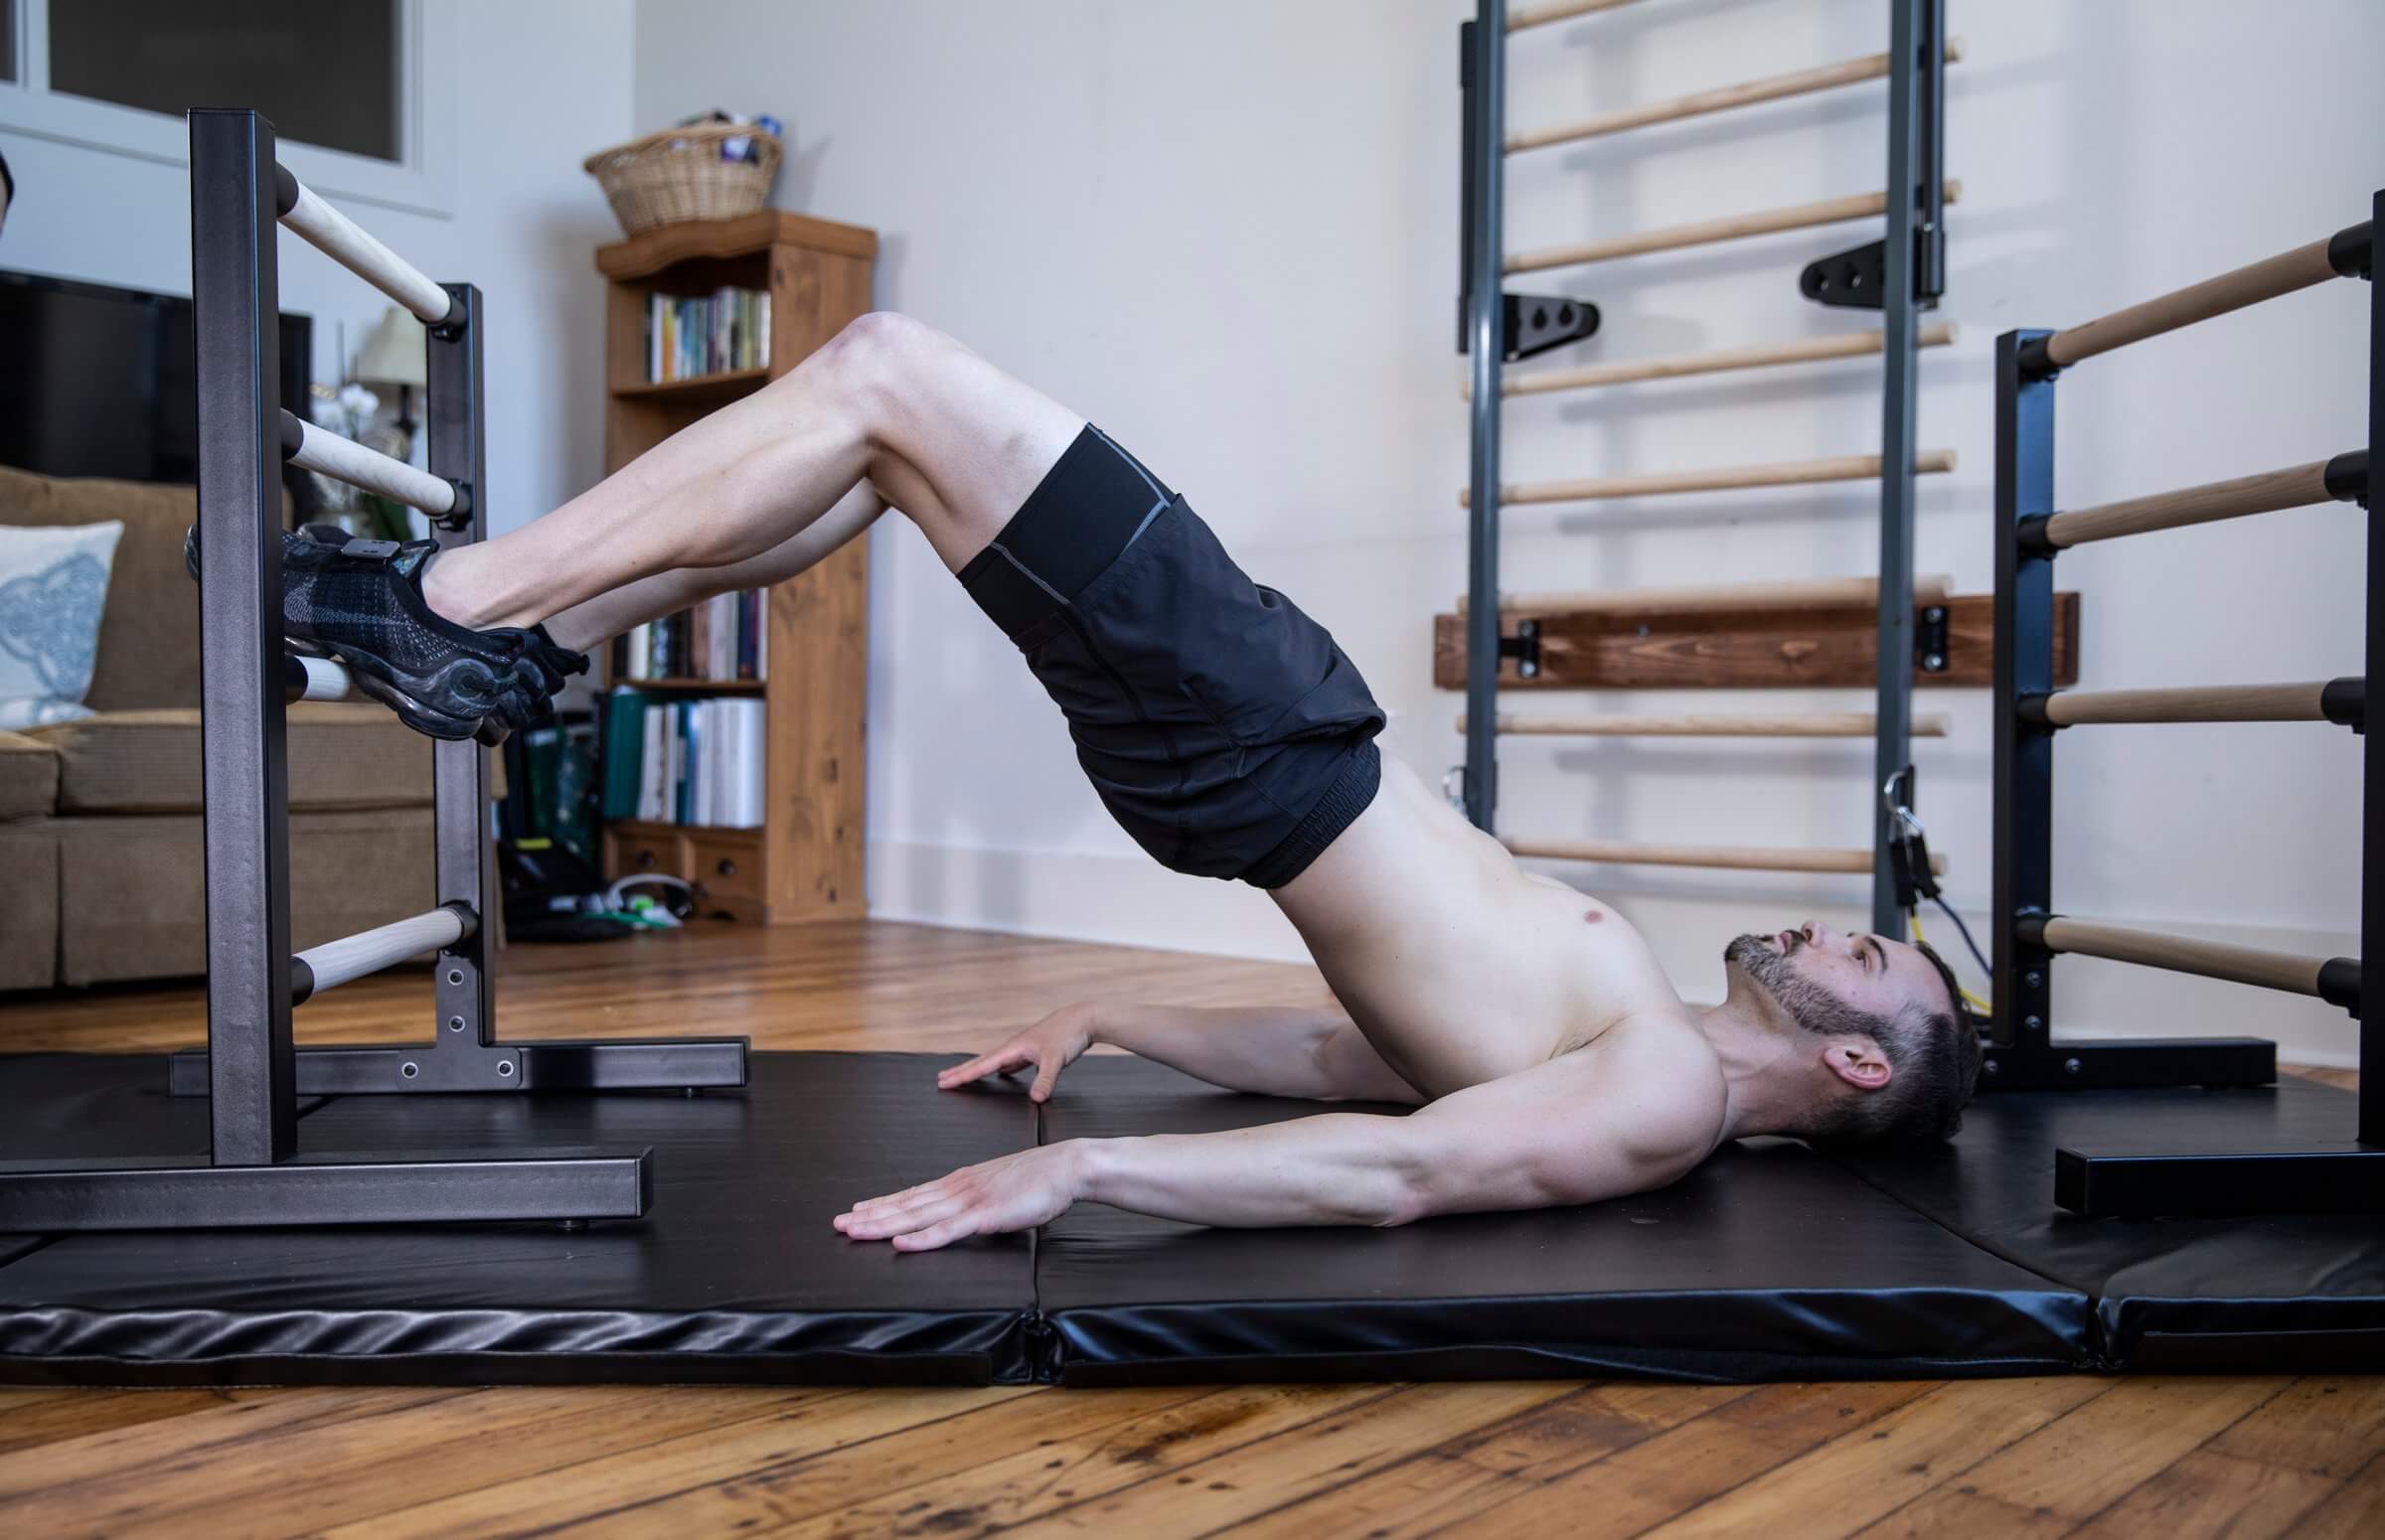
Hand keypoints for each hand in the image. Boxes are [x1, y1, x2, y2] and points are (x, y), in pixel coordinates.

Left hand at [832, 1142, 1086, 1251]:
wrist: (1065, 1167)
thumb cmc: (1037, 1179)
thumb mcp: (997, 1187)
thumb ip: (976, 1200)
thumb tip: (962, 1213)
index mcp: (959, 1182)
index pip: (913, 1195)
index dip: (882, 1204)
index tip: (856, 1211)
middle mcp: (957, 1188)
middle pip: (906, 1205)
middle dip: (870, 1216)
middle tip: (839, 1224)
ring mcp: (969, 1201)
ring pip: (918, 1216)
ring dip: (884, 1224)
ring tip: (855, 1230)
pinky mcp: (985, 1216)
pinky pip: (948, 1231)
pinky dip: (922, 1238)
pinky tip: (902, 1243)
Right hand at [937, 1004, 1096, 1101]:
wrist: (1085, 1018)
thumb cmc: (1069, 1034)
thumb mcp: (1057, 1060)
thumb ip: (1045, 1080)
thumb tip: (1035, 1099)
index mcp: (1014, 1046)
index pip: (982, 1065)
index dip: (962, 1075)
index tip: (944, 1082)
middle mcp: (1015, 1046)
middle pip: (982, 1061)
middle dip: (962, 1071)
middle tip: (941, 1080)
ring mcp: (1024, 1048)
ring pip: (995, 1061)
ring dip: (979, 1070)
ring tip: (964, 1076)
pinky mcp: (1034, 1051)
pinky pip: (1011, 1062)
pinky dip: (1002, 1069)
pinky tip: (1002, 1073)